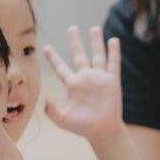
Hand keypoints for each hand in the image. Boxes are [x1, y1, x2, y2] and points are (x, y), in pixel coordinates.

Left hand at [43, 27, 123, 143]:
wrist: (102, 131)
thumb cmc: (83, 127)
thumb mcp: (62, 120)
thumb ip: (51, 111)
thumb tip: (46, 100)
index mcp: (73, 85)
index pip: (61, 68)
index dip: (53, 58)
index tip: (46, 47)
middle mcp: (86, 79)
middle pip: (79, 56)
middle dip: (75, 42)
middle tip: (71, 28)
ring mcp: (99, 79)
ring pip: (97, 56)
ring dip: (96, 42)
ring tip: (94, 28)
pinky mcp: (112, 82)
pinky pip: (113, 64)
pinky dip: (113, 52)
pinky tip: (113, 41)